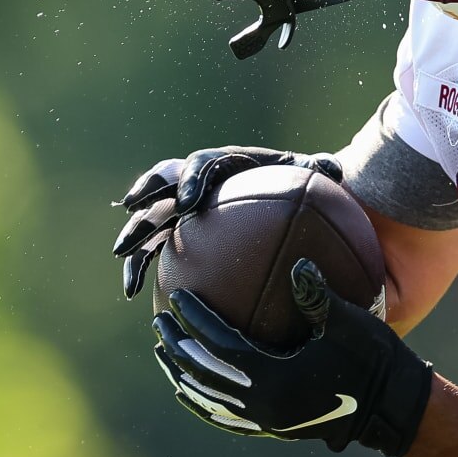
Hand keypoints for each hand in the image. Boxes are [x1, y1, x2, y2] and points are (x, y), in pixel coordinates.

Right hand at [112, 145, 342, 299]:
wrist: (280, 198)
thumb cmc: (296, 186)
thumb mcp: (312, 175)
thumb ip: (319, 169)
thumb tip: (334, 167)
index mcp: (224, 162)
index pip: (202, 164)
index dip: (192, 179)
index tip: (190, 203)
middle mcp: (195, 181)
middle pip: (163, 183)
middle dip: (145, 195)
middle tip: (133, 211)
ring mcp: (181, 208)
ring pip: (150, 217)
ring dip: (135, 235)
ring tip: (123, 258)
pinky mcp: (176, 234)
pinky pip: (153, 249)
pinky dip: (141, 266)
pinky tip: (136, 294)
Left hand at [152, 258, 432, 455]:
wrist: (392, 409)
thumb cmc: (374, 361)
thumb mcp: (351, 324)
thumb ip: (319, 297)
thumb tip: (296, 265)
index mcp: (274, 380)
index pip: (220, 346)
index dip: (196, 321)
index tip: (177, 297)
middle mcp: (262, 406)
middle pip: (205, 376)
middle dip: (178, 349)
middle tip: (159, 322)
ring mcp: (266, 422)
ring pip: (209, 401)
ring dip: (184, 376)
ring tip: (166, 354)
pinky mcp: (273, 429)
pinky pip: (226, 418)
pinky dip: (204, 403)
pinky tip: (195, 391)